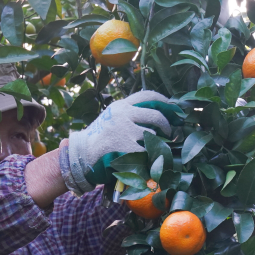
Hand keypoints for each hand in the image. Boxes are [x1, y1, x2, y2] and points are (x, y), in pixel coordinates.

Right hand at [62, 90, 180, 193]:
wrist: (82, 153)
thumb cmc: (99, 137)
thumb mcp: (112, 118)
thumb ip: (129, 114)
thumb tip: (156, 113)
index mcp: (121, 106)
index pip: (147, 95)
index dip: (163, 100)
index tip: (173, 106)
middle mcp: (123, 114)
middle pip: (155, 115)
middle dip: (166, 125)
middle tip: (170, 132)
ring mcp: (124, 129)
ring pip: (152, 134)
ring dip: (156, 143)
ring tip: (154, 147)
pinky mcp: (125, 145)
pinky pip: (146, 150)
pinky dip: (149, 155)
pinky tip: (148, 158)